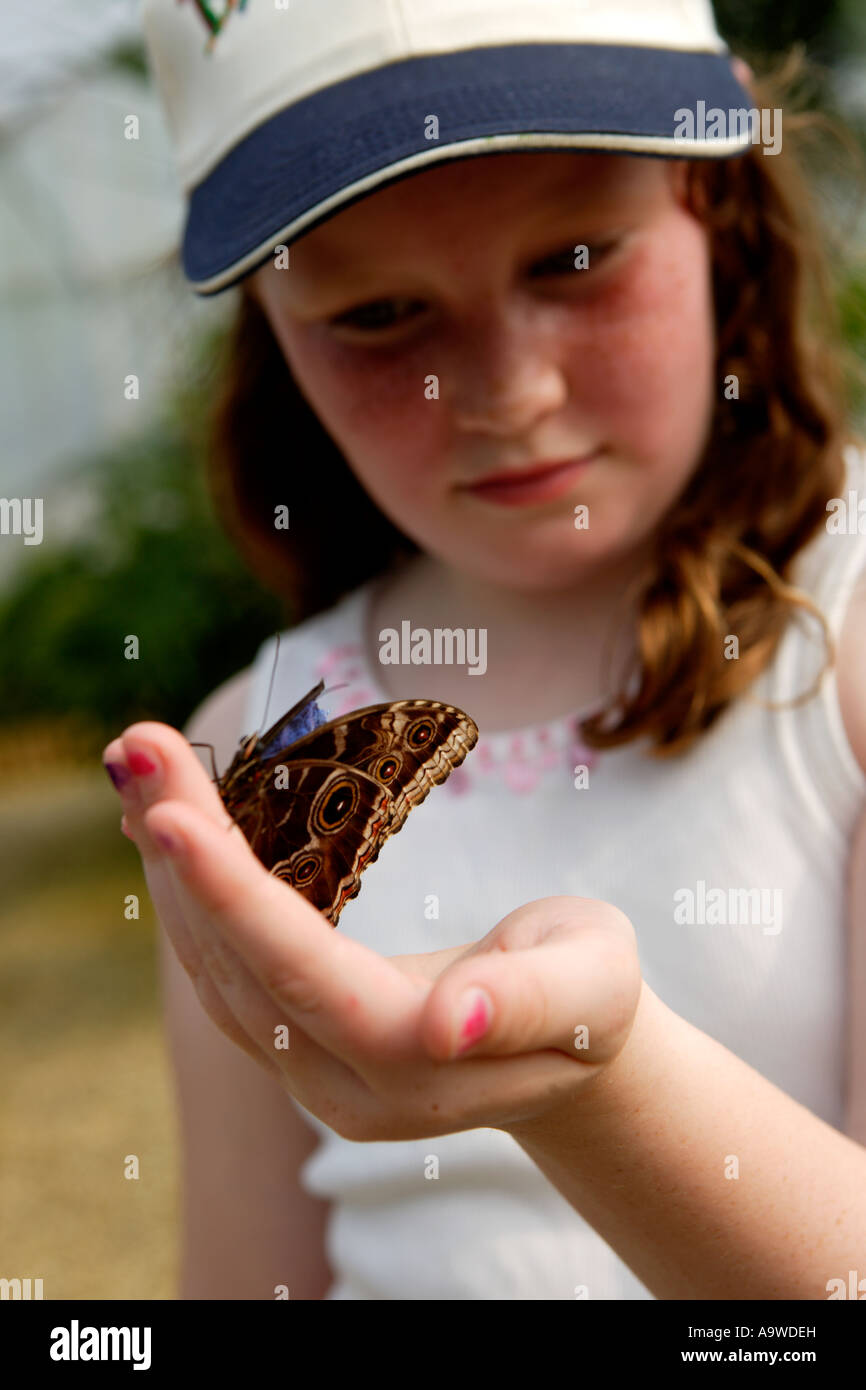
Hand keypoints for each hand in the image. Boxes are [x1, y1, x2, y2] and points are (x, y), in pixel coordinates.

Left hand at [102, 722, 643, 1141]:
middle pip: (237, 963)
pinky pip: (223, 964)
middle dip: (182, 852)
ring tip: (140, 763)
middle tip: (136, 746)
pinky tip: (166, 823)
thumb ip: (530, 1003)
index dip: (234, 896)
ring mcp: (309, 1072)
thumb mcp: (592, 982)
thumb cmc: (591, 994)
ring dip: (170, 863)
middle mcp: (341, 1084)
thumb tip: (449, 1023)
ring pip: (214, 966)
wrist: (569, 1053)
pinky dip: (190, 889)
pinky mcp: (295, 1044)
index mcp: (415, 1066)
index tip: (172, 814)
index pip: (304, 975)